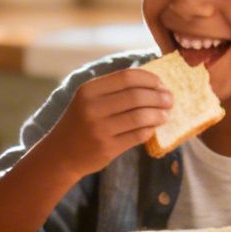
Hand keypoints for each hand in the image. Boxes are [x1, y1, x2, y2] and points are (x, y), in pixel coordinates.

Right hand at [33, 67, 170, 179]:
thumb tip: (152, 82)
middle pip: (136, 96)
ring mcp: (100, 129)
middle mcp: (92, 108)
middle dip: (158, 97)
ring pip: (140, 117)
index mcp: (89, 90)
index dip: (149, 79)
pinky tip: (153, 127)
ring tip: (166, 114)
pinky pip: (137, 135)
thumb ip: (114, 89)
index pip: (126, 77)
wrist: (61, 154)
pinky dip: (150, 130)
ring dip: (158, 114)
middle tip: (170, 99)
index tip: (161, 83)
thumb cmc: (80, 122)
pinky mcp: (107, 148)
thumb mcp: (88, 100)